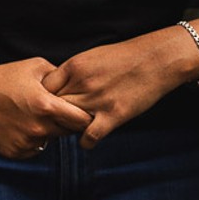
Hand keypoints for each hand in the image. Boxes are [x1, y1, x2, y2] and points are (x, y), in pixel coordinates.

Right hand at [0, 58, 92, 158]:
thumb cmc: (5, 76)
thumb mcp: (35, 66)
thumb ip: (61, 77)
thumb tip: (79, 87)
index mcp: (45, 106)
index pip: (82, 120)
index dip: (83, 114)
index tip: (79, 109)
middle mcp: (38, 128)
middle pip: (68, 132)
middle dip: (65, 121)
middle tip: (52, 109)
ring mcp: (26, 142)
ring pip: (50, 140)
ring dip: (47, 130)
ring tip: (31, 114)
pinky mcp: (15, 151)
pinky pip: (34, 148)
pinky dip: (32, 138)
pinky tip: (20, 123)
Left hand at [42, 28, 197, 147]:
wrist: (154, 59)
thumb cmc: (122, 57)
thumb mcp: (89, 58)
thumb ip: (71, 73)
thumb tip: (56, 88)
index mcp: (73, 66)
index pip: (44, 88)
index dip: (44, 98)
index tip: (48, 105)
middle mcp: (82, 82)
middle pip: (53, 106)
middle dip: (53, 115)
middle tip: (57, 121)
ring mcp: (97, 99)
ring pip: (68, 122)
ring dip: (68, 128)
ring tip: (71, 129)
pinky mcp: (114, 115)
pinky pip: (89, 136)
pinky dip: (86, 141)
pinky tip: (87, 139)